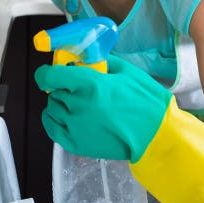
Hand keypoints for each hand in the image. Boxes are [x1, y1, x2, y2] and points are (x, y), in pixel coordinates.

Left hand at [34, 54, 170, 160]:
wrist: (156, 135)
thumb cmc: (145, 102)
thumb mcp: (126, 71)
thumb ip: (102, 62)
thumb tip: (86, 59)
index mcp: (90, 84)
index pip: (51, 75)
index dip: (47, 72)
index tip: (49, 72)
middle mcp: (79, 104)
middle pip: (54, 91)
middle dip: (61, 87)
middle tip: (75, 89)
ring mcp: (76, 125)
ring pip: (52, 108)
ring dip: (59, 103)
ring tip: (75, 103)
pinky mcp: (76, 143)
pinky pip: (52, 127)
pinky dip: (53, 119)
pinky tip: (63, 116)